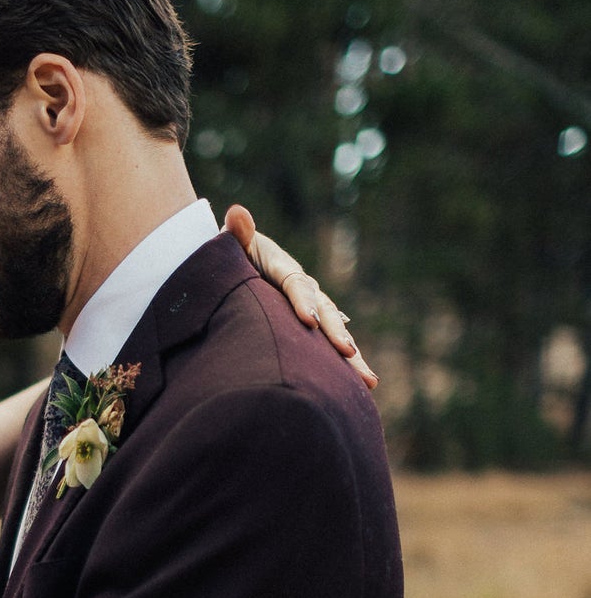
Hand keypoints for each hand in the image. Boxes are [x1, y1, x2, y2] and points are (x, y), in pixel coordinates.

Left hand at [223, 205, 377, 389]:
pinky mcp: (307, 324)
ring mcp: (309, 306)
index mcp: (282, 268)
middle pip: (325, 311)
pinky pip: (325, 344)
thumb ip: (236, 234)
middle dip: (337, 334)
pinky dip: (341, 364)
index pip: (295, 285)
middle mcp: (303, 288)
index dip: (303, 302)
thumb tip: (237, 213)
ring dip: (351, 356)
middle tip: (350, 354)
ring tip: (369, 381)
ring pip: (334, 331)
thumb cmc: (227, 256)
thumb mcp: (229, 243)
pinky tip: (361, 384)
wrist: (235, 263)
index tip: (309, 321)